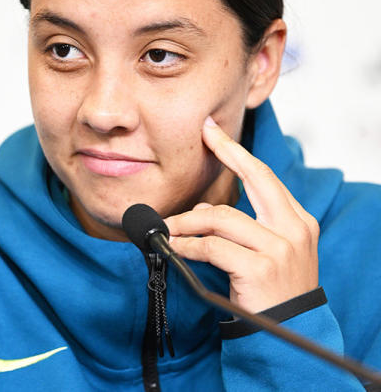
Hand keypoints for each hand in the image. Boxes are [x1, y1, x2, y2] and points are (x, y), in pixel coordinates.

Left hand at [164, 116, 319, 312]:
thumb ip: (242, 228)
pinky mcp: (260, 268)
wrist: (290, 334)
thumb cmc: (271, 293)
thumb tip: (204, 208)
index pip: (265, 176)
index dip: (236, 151)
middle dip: (226, 153)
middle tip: (200, 137)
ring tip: (167, 228)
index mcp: (297, 221)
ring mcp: (279, 248)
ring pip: (221, 217)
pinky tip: (173, 247)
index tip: (213, 130)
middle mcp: (293, 229)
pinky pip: (212, 246)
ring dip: (187, 221)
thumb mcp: (265, 254)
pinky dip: (187, 245)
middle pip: (255, 178)